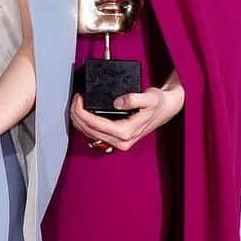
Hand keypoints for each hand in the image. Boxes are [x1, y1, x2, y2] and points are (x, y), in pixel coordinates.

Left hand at [70, 81, 184, 152]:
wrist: (166, 109)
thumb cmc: (158, 103)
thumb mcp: (150, 97)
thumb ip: (134, 98)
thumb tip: (118, 102)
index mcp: (126, 132)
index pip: (94, 124)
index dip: (81, 111)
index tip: (78, 98)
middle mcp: (121, 141)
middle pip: (88, 130)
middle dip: (76, 115)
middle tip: (75, 99)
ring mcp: (118, 143)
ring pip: (89, 134)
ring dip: (79, 120)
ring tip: (76, 105)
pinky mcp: (116, 140)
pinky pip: (95, 134)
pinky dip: (85, 124)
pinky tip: (82, 114)